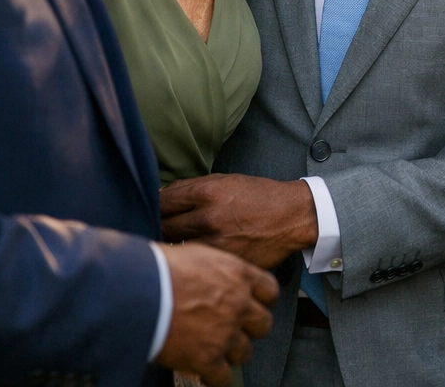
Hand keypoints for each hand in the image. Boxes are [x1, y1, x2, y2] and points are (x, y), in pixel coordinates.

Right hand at [156, 242, 278, 386]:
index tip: (252, 305)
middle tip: (233, 329)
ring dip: (231, 353)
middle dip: (249, 329)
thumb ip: (214, 267)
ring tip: (215, 350)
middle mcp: (239, 304)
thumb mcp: (196, 253)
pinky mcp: (208, 358)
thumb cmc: (157, 268)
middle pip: (263, 324)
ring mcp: (226, 333)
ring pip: (245, 352)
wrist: (137, 291)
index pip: (269, 290)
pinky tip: (206, 372)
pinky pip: (224, 377)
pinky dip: (215, 377)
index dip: (261, 300)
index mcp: (238, 274)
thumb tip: (210, 273)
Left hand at [161, 174, 318, 268]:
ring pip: (176, 249)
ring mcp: (216, 244)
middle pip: (163, 226)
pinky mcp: (225, 263)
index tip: (152, 209)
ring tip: (178, 242)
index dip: (153, 205)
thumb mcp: (226, 181)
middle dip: (159, 226)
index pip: (161, 201)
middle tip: (161, 227)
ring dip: (173, 246)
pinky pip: (197, 263)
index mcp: (207, 193)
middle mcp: (208, 218)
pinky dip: (193, 260)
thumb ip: (191, 188)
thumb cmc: (258, 196)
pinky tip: (196, 256)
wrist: (293, 217)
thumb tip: (160, 196)